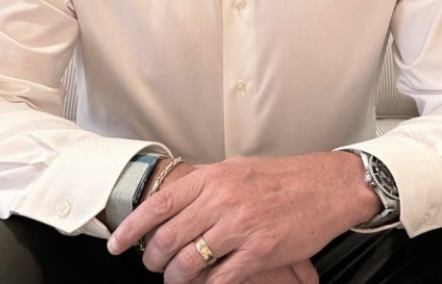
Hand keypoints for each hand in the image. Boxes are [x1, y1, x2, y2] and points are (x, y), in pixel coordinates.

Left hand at [108, 151, 378, 283]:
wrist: (325, 186)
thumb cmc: (283, 177)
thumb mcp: (238, 169)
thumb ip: (206, 185)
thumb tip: (174, 202)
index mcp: (214, 177)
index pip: (160, 203)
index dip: (132, 227)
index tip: (116, 243)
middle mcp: (223, 200)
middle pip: (168, 237)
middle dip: (152, 258)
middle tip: (152, 265)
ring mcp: (240, 226)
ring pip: (188, 262)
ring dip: (175, 278)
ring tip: (175, 280)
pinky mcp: (260, 251)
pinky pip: (219, 279)